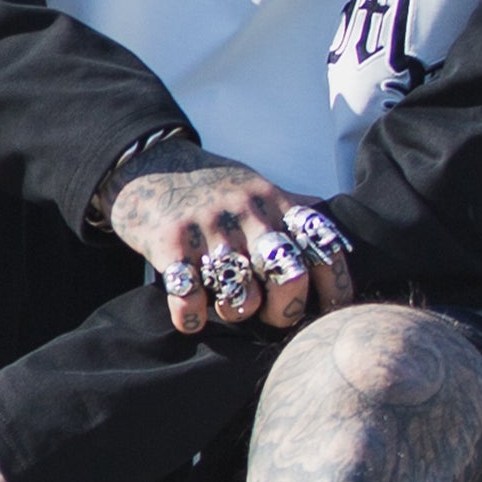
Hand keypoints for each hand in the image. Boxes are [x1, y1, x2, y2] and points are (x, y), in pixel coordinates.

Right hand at [106, 155, 356, 338]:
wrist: (145, 164)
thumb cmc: (208, 186)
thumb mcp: (255, 185)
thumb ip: (291, 209)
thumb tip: (334, 229)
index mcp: (274, 203)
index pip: (323, 249)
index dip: (335, 287)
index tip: (327, 311)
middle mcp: (247, 214)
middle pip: (289, 275)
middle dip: (284, 310)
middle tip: (270, 317)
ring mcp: (208, 228)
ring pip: (242, 295)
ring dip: (236, 313)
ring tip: (226, 307)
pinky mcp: (170, 243)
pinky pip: (189, 297)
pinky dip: (192, 317)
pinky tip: (191, 315)